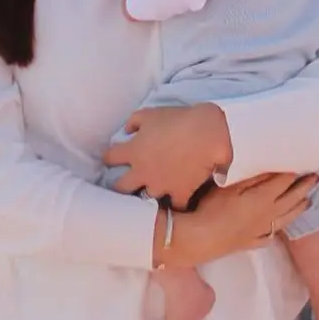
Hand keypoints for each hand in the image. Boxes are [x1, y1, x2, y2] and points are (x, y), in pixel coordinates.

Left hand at [104, 103, 231, 201]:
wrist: (207, 131)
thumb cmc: (178, 118)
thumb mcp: (150, 113)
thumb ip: (134, 122)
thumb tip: (127, 130)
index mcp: (133, 151)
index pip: (110, 158)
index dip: (110, 158)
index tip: (113, 158)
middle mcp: (143, 172)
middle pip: (121, 187)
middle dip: (121, 185)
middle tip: (127, 183)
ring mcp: (161, 185)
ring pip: (147, 198)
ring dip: (150, 193)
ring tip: (155, 190)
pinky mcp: (180, 192)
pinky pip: (175, 206)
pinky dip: (177, 203)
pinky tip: (178, 201)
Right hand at [157, 172, 318, 267]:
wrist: (200, 239)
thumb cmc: (212, 208)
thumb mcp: (231, 186)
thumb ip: (253, 177)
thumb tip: (272, 167)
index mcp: (263, 198)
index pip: (284, 181)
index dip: (295, 172)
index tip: (305, 163)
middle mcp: (267, 214)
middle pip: (291, 199)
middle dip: (304, 187)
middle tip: (316, 178)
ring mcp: (260, 230)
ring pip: (286, 218)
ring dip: (298, 208)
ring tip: (308, 201)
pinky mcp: (250, 242)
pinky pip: (269, 236)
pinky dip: (276, 230)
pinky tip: (276, 229)